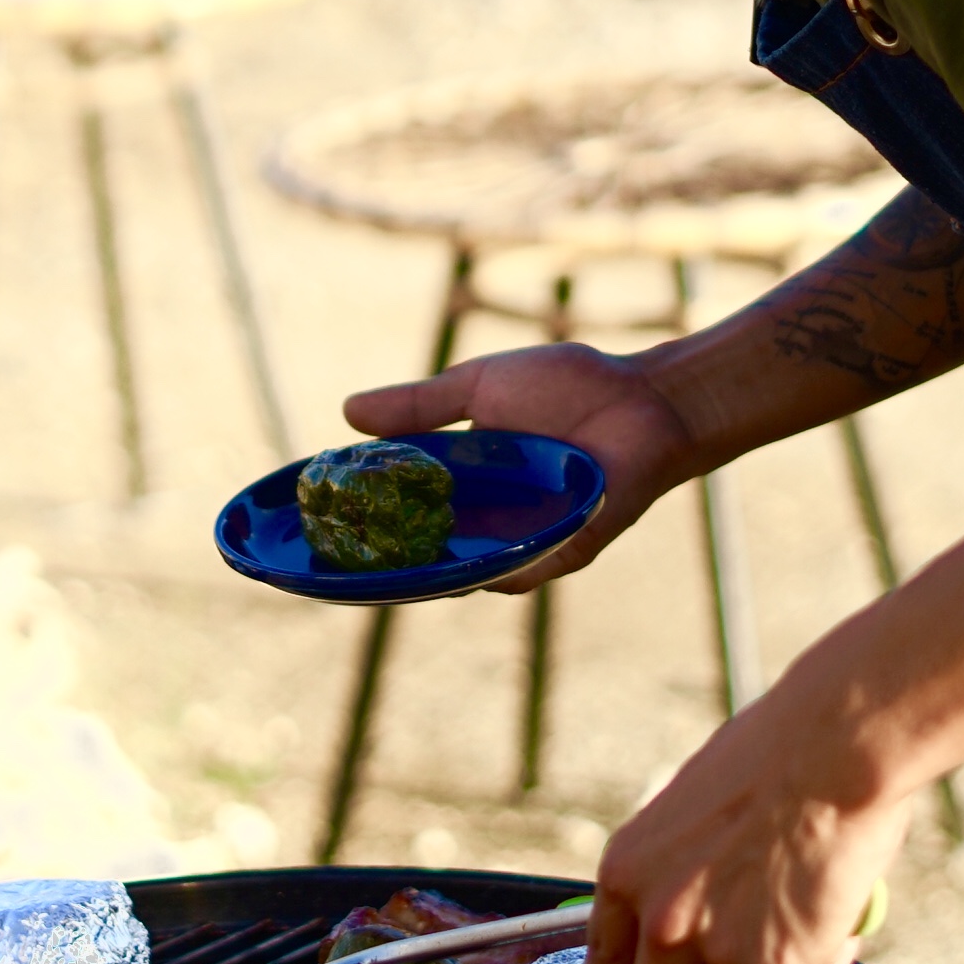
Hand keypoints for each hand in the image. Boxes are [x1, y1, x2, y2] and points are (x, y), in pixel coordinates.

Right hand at [341, 343, 700, 591]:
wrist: (645, 397)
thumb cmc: (569, 387)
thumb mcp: (479, 388)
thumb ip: (420, 407)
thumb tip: (346, 413)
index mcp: (467, 483)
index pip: (408, 514)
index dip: (367, 524)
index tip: (318, 527)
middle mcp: (492, 521)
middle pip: (429, 555)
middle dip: (386, 563)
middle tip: (335, 564)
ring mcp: (526, 541)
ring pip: (466, 573)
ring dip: (429, 574)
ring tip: (381, 574)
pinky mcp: (563, 552)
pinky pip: (518, 574)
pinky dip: (488, 576)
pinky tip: (453, 574)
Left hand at [578, 687, 909, 963]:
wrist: (832, 748)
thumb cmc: (778, 757)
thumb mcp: (693, 811)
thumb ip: (681, 869)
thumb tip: (701, 903)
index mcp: (629, 868)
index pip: (605, 952)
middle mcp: (659, 918)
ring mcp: (713, 949)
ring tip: (807, 900)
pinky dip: (827, 955)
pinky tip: (835, 898)